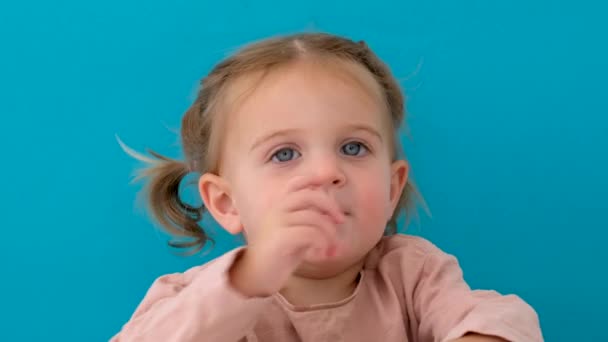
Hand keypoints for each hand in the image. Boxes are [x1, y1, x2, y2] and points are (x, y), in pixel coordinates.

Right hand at [229, 176, 344, 296]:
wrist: (256, 276)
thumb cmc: (280, 255)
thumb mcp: (297, 232)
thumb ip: (310, 219)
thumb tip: (334, 213)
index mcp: (280, 205)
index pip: (299, 183)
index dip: (317, 183)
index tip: (332, 200)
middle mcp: (277, 209)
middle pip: (311, 195)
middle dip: (331, 207)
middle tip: (340, 222)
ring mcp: (277, 222)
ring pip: (314, 217)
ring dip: (330, 234)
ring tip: (333, 249)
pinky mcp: (280, 239)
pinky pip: (311, 233)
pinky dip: (323, 244)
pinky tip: (322, 255)